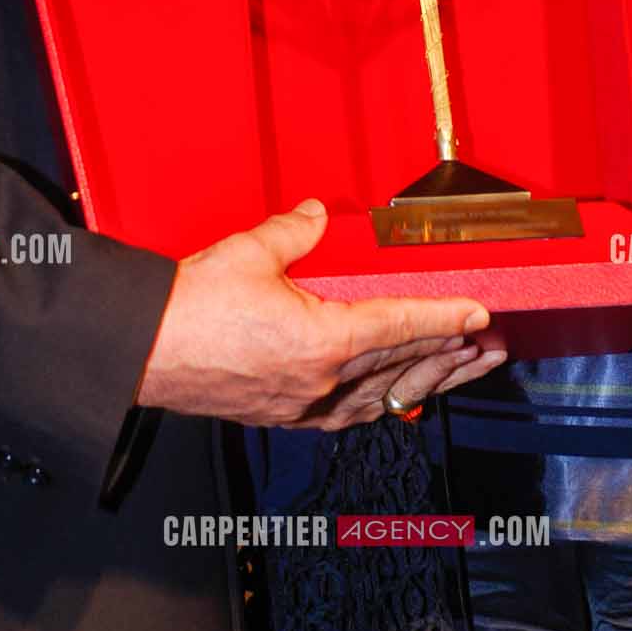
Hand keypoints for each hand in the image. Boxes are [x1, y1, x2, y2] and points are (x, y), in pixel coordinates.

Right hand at [136, 199, 502, 427]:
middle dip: (452, 356)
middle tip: (490, 347)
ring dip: (426, 382)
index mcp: (321, 342)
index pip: (400, 326)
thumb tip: (315, 214)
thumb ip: (293, 231)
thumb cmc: (187, 309)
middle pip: (402, 369)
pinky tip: (395, 396)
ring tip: (460, 371)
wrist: (141, 352)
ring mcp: (302, 406)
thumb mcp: (248, 252)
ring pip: (382, 398)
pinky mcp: (282, 416)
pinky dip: (381, 402)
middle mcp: (320, 383)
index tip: (480, 314)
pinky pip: (348, 415)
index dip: (446, 318)